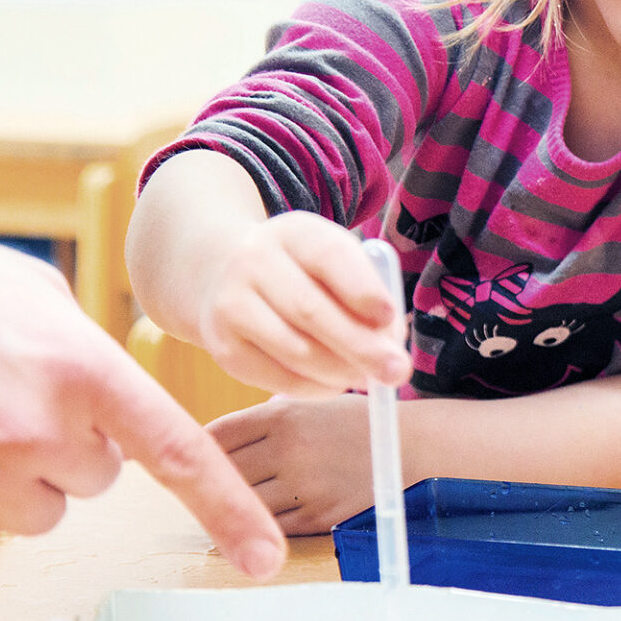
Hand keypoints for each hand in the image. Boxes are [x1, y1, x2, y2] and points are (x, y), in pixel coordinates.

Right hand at [0, 218, 284, 576]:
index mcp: (81, 369)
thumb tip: (119, 401)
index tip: (266, 559)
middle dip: (66, 447)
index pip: (177, 453)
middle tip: (4, 396)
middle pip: (96, 479)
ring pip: (39, 512)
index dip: (229, 510)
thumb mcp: (27, 294)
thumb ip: (89, 349)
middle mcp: (38, 430)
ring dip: (13, 478)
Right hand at [196, 212, 409, 398]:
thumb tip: (390, 345)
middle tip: (397, 372)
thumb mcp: (335, 263)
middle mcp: (255, 261)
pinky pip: (277, 377)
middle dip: (361, 347)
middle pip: (311, 310)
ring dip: (341, 372)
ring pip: (296, 350)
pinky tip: (335, 383)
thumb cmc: (304, 273)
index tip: (390, 316)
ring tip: (369, 378)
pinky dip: (315, 388)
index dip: (362, 289)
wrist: (226, 275)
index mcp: (295, 232)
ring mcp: (232, 304)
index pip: (330, 256)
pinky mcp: (223, 346)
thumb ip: (368, 294)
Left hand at [213, 392, 376, 534]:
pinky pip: (272, 527)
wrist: (413, 447)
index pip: (217, 435)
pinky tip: (270, 516)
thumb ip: (265, 420)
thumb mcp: (311, 404)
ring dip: (239, 507)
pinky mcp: (318, 517)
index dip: (202, 449)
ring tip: (238, 504)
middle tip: (211, 486)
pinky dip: (265, 523)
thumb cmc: (357, 424)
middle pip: (224, 473)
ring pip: (244, 505)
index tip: (199, 457)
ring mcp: (304, 486)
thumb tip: (217, 443)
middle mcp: (289, 449)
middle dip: (216, 480)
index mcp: (283, 415)